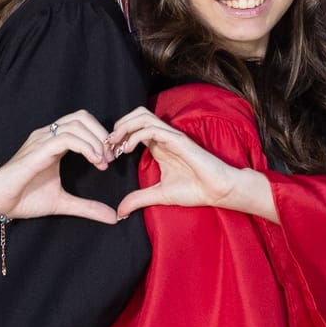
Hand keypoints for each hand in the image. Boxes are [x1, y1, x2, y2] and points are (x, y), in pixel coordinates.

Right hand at [0, 110, 117, 227]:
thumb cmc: (23, 198)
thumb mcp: (63, 203)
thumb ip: (87, 207)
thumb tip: (112, 217)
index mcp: (53, 142)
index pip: (82, 123)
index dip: (101, 136)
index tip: (111, 158)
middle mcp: (47, 136)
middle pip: (81, 116)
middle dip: (102, 134)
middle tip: (110, 158)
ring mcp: (40, 141)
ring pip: (75, 124)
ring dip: (96, 141)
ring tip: (103, 162)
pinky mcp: (36, 151)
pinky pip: (65, 138)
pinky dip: (85, 146)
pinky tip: (93, 160)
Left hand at [110, 108, 275, 222]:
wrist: (218, 191)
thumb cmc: (195, 190)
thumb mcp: (159, 196)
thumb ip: (139, 199)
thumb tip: (120, 211)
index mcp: (159, 146)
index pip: (135, 128)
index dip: (119, 136)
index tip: (108, 153)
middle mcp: (164, 137)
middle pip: (137, 115)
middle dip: (119, 125)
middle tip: (107, 144)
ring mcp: (171, 136)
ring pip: (142, 116)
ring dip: (124, 127)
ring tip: (114, 143)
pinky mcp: (178, 140)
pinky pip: (152, 129)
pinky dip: (135, 135)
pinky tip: (127, 149)